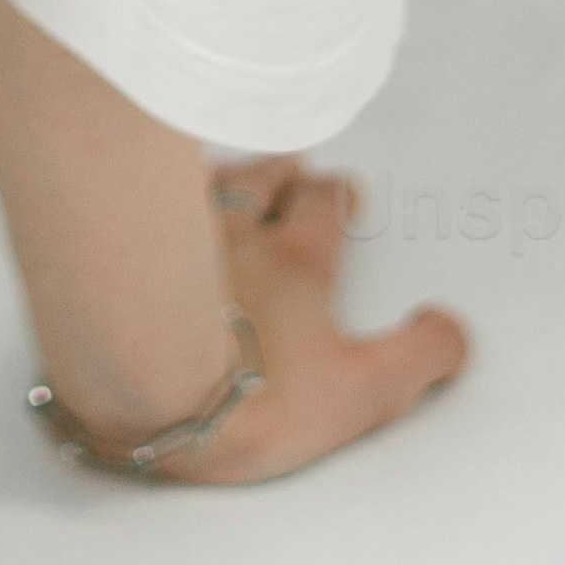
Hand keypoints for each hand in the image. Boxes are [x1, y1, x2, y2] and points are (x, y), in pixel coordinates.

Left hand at [132, 154, 468, 483]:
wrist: (145, 390)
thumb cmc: (256, 397)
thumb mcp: (365, 393)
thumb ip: (420, 360)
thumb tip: (451, 327)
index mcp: (296, 263)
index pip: (322, 209)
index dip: (335, 198)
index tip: (340, 193)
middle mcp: (235, 232)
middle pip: (263, 182)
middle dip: (284, 173)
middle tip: (292, 167)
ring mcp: (169, 233)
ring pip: (202, 181)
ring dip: (225, 171)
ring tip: (233, 167)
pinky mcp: (113, 244)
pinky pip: (133, 191)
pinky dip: (148, 184)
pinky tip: (138, 186)